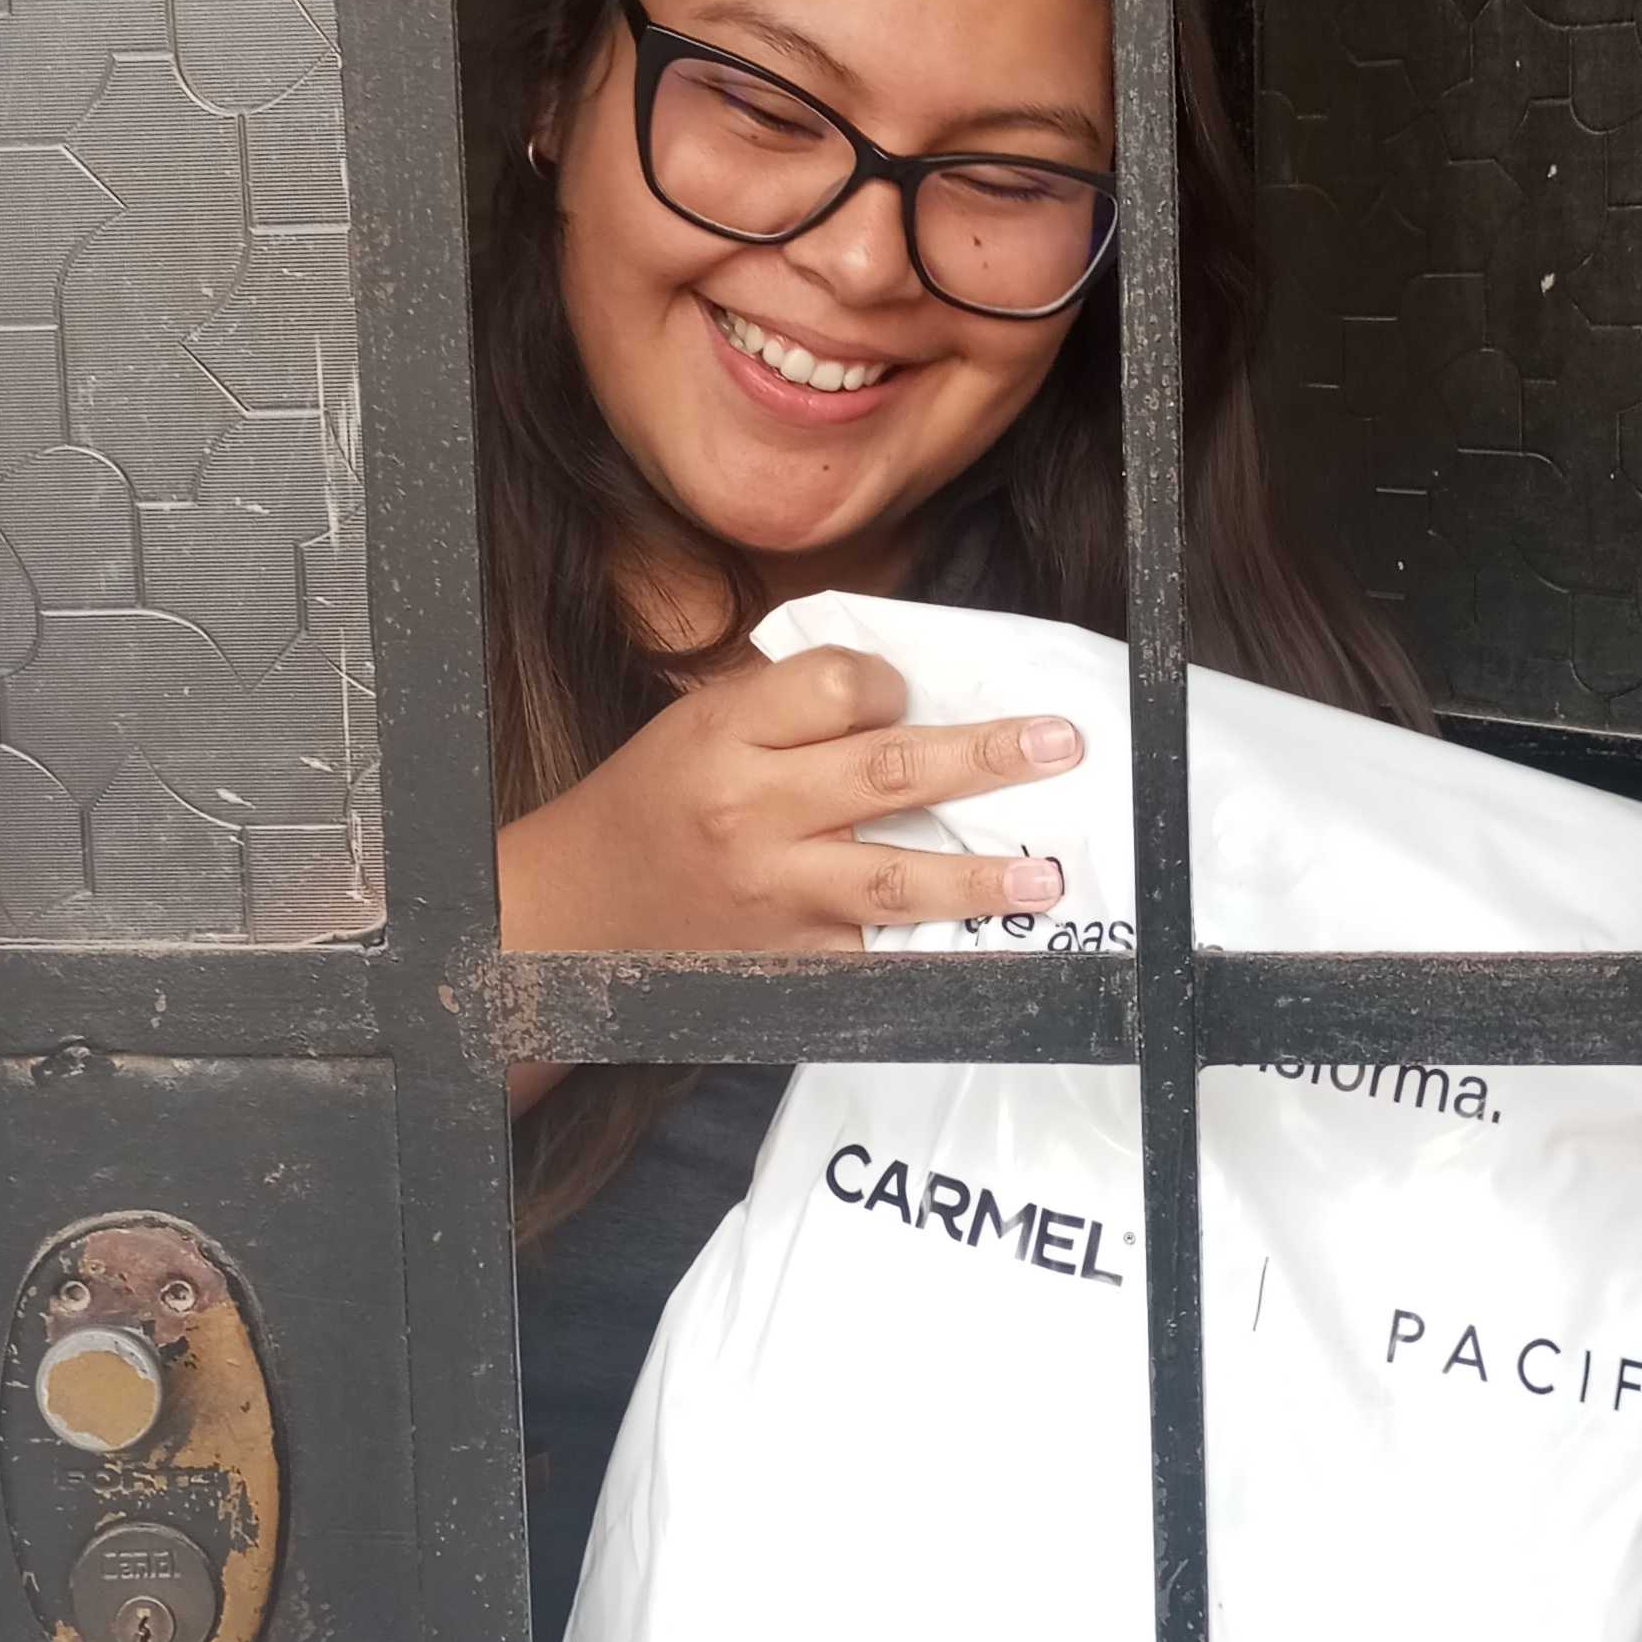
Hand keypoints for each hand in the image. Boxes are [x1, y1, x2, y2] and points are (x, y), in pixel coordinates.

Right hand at [498, 640, 1076, 966]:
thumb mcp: (699, 724)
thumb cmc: (656, 800)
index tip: (910, 693)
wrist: (579, 912)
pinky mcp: (788, 957)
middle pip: (886, 773)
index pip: (837, 689)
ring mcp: (774, 892)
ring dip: (979, 876)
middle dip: (984, 758)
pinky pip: (876, 953)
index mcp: (725, 735)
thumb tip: (909, 687)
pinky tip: (993, 950)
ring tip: (1045, 875)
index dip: (889, 684)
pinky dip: (936, 950)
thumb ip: (790, 706)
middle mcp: (751, 812)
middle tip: (1062, 745)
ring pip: (892, 877)